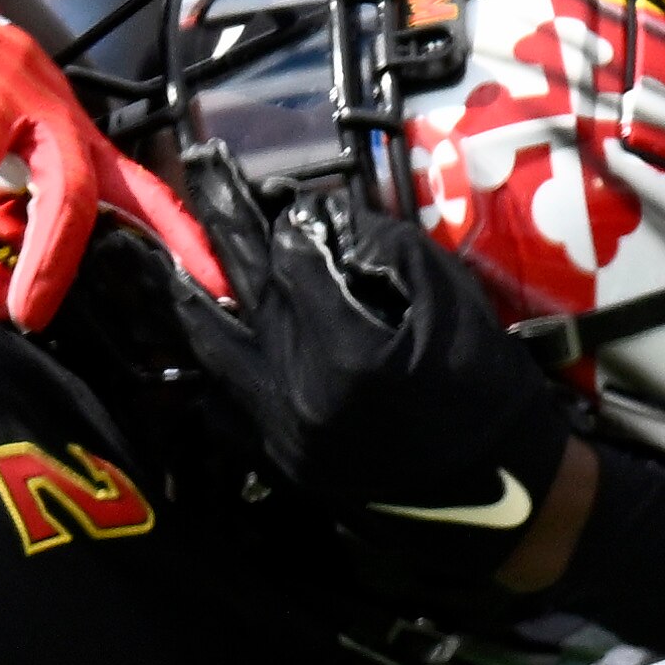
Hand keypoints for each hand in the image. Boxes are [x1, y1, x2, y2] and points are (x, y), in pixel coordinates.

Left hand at [173, 186, 582, 599]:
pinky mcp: (278, 464)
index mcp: (345, 354)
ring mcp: (278, 435)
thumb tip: (316, 220)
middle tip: (200, 164)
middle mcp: (295, 395)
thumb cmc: (488, 393)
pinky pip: (220, 406)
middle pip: (242, 289)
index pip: (292, 258)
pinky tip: (206, 335)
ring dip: (187, 292)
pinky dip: (209, 364)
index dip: (297, 220)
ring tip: (157, 251)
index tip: (298, 199)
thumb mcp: (450, 303)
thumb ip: (381, 249)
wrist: (506, 500)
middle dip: (221, 220)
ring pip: (210, 349)